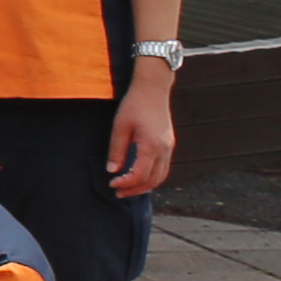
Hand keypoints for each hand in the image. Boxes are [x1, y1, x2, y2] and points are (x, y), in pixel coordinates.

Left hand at [109, 65, 179, 195]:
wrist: (153, 88)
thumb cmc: (134, 104)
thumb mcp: (120, 126)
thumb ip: (116, 150)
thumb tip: (112, 170)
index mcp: (151, 145)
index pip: (140, 175)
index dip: (126, 183)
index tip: (112, 183)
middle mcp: (164, 149)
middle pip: (153, 180)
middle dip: (135, 190)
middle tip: (118, 192)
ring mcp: (169, 147)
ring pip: (161, 176)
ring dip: (146, 186)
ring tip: (128, 188)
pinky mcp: (169, 144)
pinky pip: (163, 167)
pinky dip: (152, 176)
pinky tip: (139, 176)